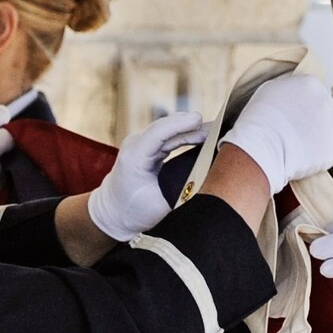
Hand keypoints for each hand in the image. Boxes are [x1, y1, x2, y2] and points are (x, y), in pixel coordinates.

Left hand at [88, 110, 207, 241]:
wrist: (113, 212)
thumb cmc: (135, 213)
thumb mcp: (160, 206)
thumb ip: (180, 190)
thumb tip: (207, 177)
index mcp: (134, 158)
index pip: (158, 134)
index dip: (179, 125)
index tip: (200, 120)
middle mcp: (135, 145)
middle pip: (165, 127)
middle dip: (191, 125)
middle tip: (219, 126)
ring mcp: (140, 144)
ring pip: (168, 129)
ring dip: (191, 128)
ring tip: (217, 129)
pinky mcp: (148, 146)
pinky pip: (169, 135)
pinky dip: (186, 133)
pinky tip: (204, 134)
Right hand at [219, 73, 332, 192]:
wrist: (261, 149)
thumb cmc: (257, 121)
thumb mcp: (268, 91)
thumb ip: (288, 88)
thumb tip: (294, 93)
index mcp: (311, 85)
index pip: (314, 94)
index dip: (301, 107)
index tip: (291, 117)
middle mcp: (327, 103)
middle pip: (326, 113)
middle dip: (314, 123)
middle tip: (293, 134)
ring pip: (327, 135)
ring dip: (315, 141)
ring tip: (292, 147)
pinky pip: (327, 156)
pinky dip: (316, 161)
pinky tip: (298, 159)